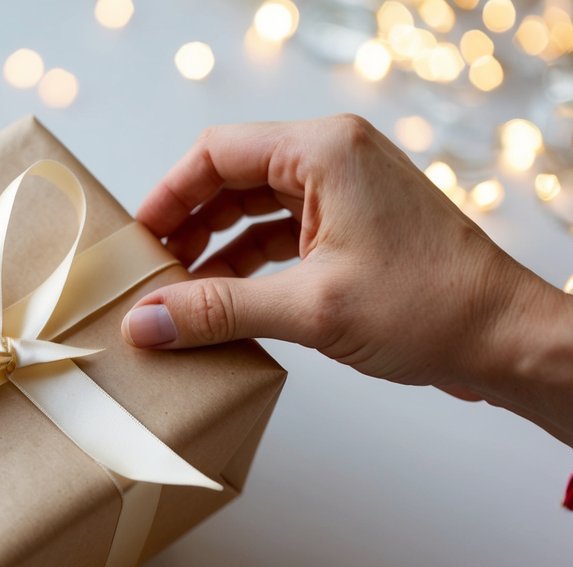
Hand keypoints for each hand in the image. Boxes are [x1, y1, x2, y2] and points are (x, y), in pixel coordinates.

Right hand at [123, 114, 572, 445]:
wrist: (504, 340)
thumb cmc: (430, 308)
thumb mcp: (308, 309)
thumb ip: (217, 311)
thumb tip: (144, 322)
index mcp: (325, 151)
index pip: (216, 152)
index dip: (167, 196)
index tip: (136, 241)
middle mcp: (334, 160)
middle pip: (231, 178)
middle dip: (186, 225)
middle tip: (149, 271)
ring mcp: (346, 194)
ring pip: (253, 209)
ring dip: (214, 249)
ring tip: (177, 293)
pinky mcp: (353, 229)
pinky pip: (281, 235)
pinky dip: (247, 265)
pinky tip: (221, 301)